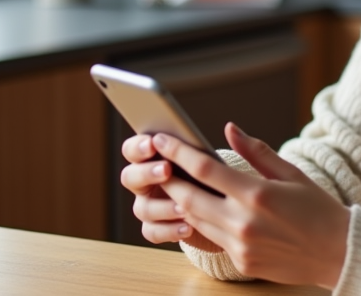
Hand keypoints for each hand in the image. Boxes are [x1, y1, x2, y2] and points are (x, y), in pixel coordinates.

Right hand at [119, 134, 221, 252]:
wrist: (229, 214)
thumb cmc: (221, 179)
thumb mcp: (224, 163)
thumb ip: (225, 148)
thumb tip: (231, 128)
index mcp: (156, 157)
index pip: (134, 149)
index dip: (139, 146)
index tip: (155, 142)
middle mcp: (148, 180)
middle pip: (129, 177)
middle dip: (145, 172)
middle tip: (166, 169)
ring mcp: (151, 206)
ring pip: (141, 208)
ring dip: (160, 206)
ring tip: (183, 206)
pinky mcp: (160, 229)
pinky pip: (152, 232)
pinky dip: (167, 230)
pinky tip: (187, 227)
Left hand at [156, 123, 350, 288]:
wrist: (339, 253)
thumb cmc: (318, 208)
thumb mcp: (291, 173)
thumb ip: (256, 151)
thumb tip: (228, 129)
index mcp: (257, 194)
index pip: (205, 169)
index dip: (178, 153)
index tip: (161, 139)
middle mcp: (244, 222)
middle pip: (189, 197)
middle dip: (167, 178)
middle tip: (153, 162)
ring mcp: (240, 245)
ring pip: (195, 219)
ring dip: (179, 201)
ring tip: (169, 183)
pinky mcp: (241, 261)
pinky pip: (211, 237)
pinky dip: (199, 221)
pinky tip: (195, 208)